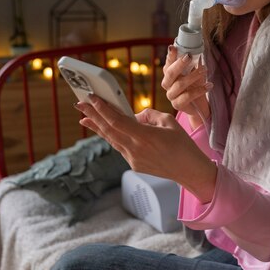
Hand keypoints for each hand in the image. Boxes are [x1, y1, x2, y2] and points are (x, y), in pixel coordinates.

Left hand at [75, 97, 216, 202]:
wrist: (189, 170)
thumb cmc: (183, 145)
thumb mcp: (168, 121)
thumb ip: (148, 115)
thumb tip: (134, 116)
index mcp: (144, 136)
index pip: (117, 121)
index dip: (102, 109)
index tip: (91, 99)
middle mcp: (135, 149)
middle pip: (108, 130)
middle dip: (92, 116)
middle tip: (80, 105)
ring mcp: (133, 159)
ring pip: (111, 139)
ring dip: (98, 127)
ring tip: (84, 118)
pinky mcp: (134, 165)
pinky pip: (120, 147)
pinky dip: (111, 136)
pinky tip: (105, 130)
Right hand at [162, 46, 212, 128]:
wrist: (198, 105)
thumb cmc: (195, 85)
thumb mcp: (194, 72)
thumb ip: (193, 63)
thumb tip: (197, 51)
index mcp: (169, 73)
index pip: (168, 62)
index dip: (170, 55)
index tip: (173, 47)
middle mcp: (167, 83)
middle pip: (170, 73)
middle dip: (179, 63)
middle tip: (189, 56)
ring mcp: (171, 95)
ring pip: (180, 84)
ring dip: (193, 75)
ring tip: (205, 70)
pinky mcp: (177, 105)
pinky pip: (187, 97)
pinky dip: (199, 90)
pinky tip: (209, 85)